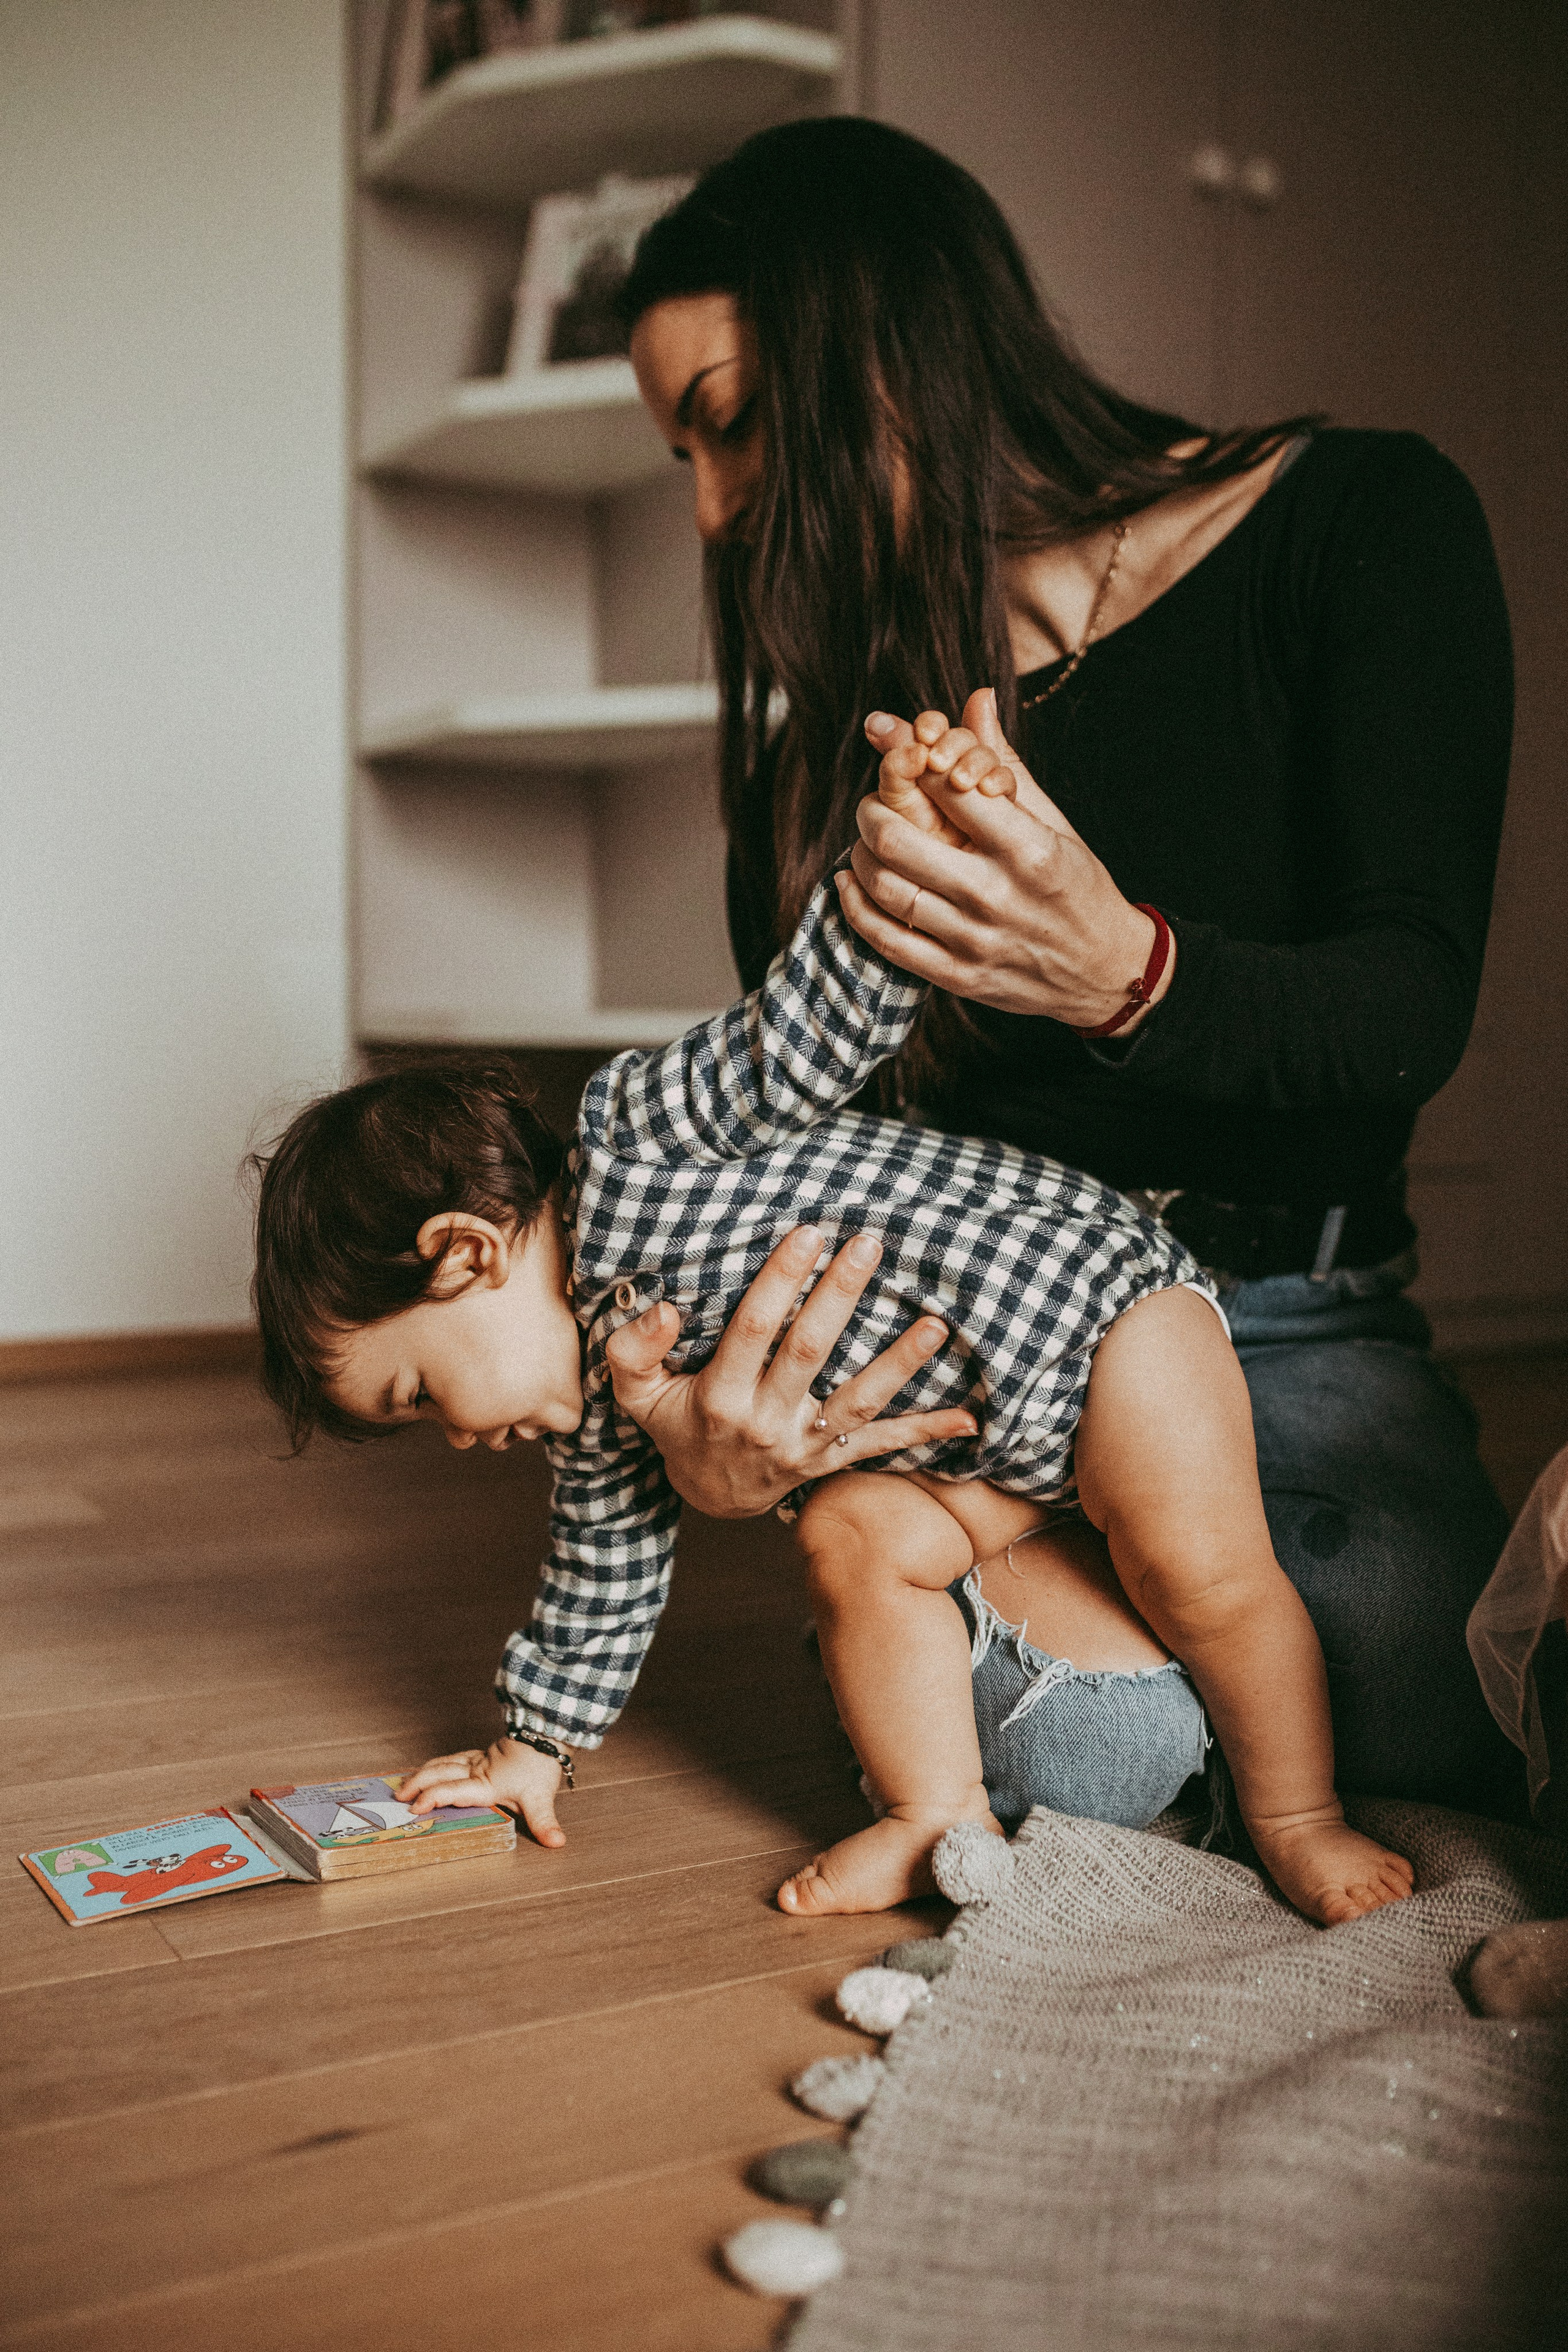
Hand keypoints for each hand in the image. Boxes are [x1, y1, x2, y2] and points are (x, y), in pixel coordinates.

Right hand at [395, 1741, 566, 1848]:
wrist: (546, 1734)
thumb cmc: (539, 1765)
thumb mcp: (541, 1798)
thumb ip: (544, 1822)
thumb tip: (556, 1842)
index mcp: (484, 1784)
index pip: (451, 1790)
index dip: (431, 1798)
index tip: (414, 1809)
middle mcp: (475, 1770)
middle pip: (439, 1774)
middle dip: (416, 1785)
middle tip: (399, 1798)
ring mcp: (476, 1760)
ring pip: (441, 1763)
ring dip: (421, 1773)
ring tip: (404, 1783)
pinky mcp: (479, 1755)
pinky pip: (450, 1758)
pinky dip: (434, 1765)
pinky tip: (429, 1769)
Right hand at [604, 1223, 977, 1518]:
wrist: (709, 1495)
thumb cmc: (676, 1424)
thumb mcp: (637, 1394)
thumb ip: (634, 1351)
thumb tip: (664, 1308)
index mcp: (719, 1397)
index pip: (753, 1329)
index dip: (780, 1280)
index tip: (808, 1233)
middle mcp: (766, 1423)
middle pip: (809, 1352)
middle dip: (840, 1296)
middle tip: (869, 1244)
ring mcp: (804, 1447)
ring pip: (857, 1402)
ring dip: (898, 1364)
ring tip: (934, 1324)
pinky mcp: (832, 1463)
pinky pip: (883, 1448)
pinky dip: (926, 1434)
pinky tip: (970, 1422)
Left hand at [842, 688, 1172, 1032]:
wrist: (1105, 971)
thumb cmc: (1077, 885)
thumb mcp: (1053, 822)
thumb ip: (1005, 764)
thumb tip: (975, 697)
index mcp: (1027, 847)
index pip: (947, 788)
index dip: (913, 763)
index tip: (904, 758)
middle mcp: (997, 894)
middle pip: (896, 839)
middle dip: (870, 810)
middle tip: (872, 803)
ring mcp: (974, 940)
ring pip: (885, 888)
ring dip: (860, 855)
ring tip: (866, 840)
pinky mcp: (958, 976)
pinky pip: (887, 940)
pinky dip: (855, 908)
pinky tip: (850, 884)